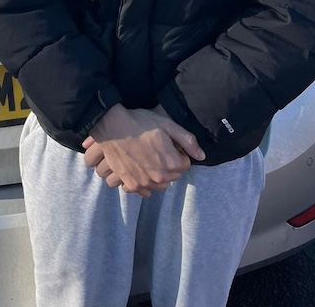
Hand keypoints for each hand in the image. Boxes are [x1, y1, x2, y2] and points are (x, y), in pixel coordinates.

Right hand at [82, 104, 204, 197]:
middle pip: (173, 176)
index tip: (168, 145)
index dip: (178, 153)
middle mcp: (160, 178)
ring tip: (147, 159)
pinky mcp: (131, 184)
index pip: (185, 164)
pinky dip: (144, 184)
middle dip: (169, 165)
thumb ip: (188, 141)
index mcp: (172, 163)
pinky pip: (144, 191)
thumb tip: (202, 155)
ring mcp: (145, 183)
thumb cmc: (140, 123)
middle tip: (157, 150)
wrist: (112, 126)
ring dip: (157, 175)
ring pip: (160, 185)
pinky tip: (139, 170)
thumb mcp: (167, 124)